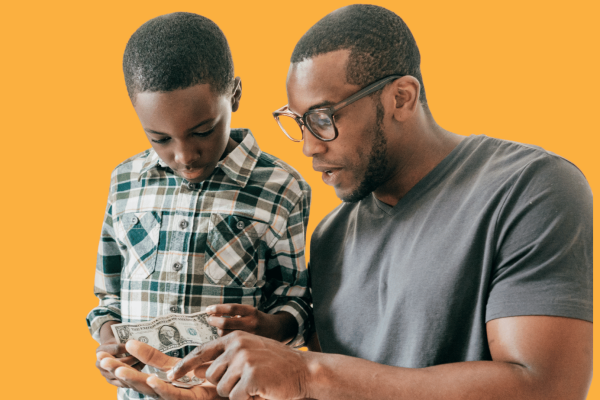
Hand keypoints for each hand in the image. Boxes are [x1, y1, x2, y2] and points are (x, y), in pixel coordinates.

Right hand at [96, 321, 144, 387]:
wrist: (112, 348)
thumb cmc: (119, 340)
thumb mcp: (120, 336)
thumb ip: (128, 339)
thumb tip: (141, 340)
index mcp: (101, 350)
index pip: (116, 348)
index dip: (129, 347)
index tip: (140, 345)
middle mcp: (99, 363)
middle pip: (119, 362)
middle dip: (133, 359)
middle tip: (144, 356)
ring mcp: (103, 373)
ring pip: (120, 373)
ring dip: (134, 369)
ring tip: (144, 364)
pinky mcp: (109, 381)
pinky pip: (121, 383)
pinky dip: (131, 379)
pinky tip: (140, 375)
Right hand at [100, 340, 222, 399]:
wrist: (233, 384)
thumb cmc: (211, 373)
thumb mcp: (183, 362)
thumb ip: (157, 357)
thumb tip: (132, 343)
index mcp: (164, 381)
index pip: (137, 371)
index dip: (120, 363)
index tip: (101, 355)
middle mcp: (167, 390)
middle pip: (139, 382)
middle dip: (119, 371)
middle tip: (101, 360)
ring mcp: (177, 396)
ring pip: (152, 390)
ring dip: (135, 379)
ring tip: (119, 369)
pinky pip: (174, 395)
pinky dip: (162, 388)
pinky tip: (151, 379)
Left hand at [169, 331, 310, 399]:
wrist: (305, 370)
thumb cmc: (277, 364)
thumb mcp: (250, 352)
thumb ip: (226, 358)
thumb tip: (197, 369)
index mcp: (234, 338)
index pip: (202, 351)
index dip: (184, 365)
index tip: (169, 376)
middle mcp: (236, 346)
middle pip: (210, 376)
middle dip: (225, 384)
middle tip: (248, 380)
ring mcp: (244, 360)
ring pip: (221, 389)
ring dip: (236, 393)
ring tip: (256, 384)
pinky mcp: (251, 377)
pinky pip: (235, 398)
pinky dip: (247, 399)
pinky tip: (261, 390)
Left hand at [206, 304, 296, 342]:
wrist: (277, 330)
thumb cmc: (258, 320)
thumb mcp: (250, 312)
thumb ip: (235, 314)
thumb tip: (213, 315)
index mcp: (251, 312)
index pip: (231, 308)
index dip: (217, 308)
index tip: (208, 309)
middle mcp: (251, 323)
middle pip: (226, 323)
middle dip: (214, 321)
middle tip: (209, 319)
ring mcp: (249, 336)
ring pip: (226, 335)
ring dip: (218, 331)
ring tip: (219, 328)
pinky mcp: (249, 345)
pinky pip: (230, 344)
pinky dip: (224, 340)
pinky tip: (223, 338)